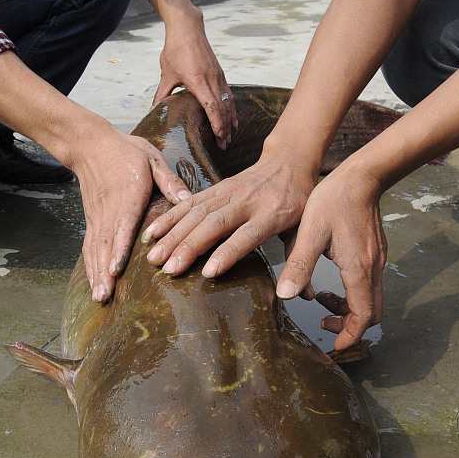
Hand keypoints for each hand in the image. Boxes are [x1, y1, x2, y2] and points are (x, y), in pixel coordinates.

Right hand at [67, 125, 191, 302]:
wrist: (91, 144)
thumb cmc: (126, 152)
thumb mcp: (152, 159)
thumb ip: (170, 181)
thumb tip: (190, 199)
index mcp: (128, 195)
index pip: (122, 225)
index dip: (119, 249)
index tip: (117, 270)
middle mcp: (110, 210)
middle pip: (105, 245)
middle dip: (105, 272)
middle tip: (106, 296)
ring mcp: (98, 217)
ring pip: (95, 249)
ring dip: (96, 274)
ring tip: (99, 297)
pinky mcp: (92, 220)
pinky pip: (90, 246)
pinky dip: (90, 266)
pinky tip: (94, 283)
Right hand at [142, 146, 316, 277]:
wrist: (288, 162)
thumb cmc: (298, 202)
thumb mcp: (306, 228)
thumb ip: (301, 260)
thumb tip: (304, 295)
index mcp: (272, 214)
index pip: (246, 235)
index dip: (227, 253)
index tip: (208, 272)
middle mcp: (247, 201)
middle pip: (215, 224)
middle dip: (189, 246)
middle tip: (169, 269)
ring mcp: (229, 192)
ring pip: (197, 212)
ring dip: (173, 234)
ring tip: (154, 257)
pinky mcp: (216, 187)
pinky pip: (189, 201)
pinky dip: (169, 216)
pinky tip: (152, 232)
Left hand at [154, 12, 237, 148]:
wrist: (188, 28)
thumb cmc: (175, 49)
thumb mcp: (166, 73)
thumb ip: (162, 94)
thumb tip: (154, 111)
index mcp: (197, 80)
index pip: (211, 106)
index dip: (217, 122)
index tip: (220, 136)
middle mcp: (211, 79)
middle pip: (222, 108)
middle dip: (224, 128)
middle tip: (224, 145)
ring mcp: (218, 76)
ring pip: (228, 102)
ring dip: (230, 121)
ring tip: (230, 137)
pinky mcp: (220, 73)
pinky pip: (229, 95)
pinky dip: (231, 109)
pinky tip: (233, 119)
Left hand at [275, 165, 385, 350]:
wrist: (361, 176)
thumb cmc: (334, 200)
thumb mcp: (310, 232)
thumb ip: (299, 264)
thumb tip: (286, 295)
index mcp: (358, 269)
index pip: (363, 316)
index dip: (350, 336)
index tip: (333, 344)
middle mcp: (373, 269)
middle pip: (372, 313)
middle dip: (350, 326)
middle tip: (324, 323)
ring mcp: (378, 261)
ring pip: (371, 300)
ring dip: (350, 309)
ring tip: (321, 301)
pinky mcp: (375, 254)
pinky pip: (369, 285)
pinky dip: (352, 294)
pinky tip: (330, 281)